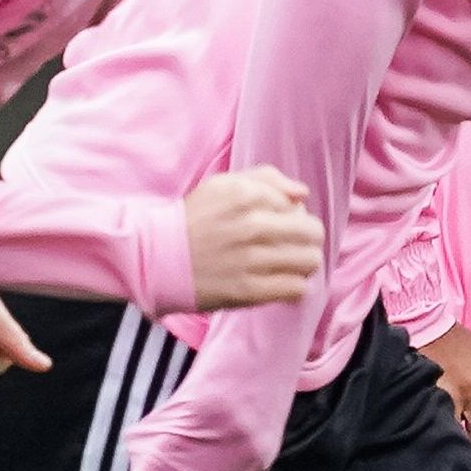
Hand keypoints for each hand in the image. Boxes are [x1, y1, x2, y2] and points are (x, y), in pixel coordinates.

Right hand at [182, 167, 319, 310]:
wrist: (156, 258)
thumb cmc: (194, 220)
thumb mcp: (222, 185)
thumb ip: (265, 179)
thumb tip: (302, 193)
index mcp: (247, 195)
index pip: (298, 205)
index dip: (292, 215)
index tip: (277, 224)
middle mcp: (252, 225)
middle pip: (314, 232)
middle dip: (308, 239)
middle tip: (292, 246)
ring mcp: (251, 260)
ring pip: (311, 261)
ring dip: (304, 264)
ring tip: (288, 265)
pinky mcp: (248, 291)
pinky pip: (296, 288)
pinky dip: (293, 286)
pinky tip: (280, 282)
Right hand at [416, 322, 470, 454]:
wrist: (410, 323)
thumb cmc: (449, 340)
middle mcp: (448, 403)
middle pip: (459, 449)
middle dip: (461, 452)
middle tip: (460, 445)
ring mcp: (422, 406)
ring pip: (435, 444)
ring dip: (440, 446)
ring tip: (441, 440)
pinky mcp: (402, 405)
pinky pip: (413, 432)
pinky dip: (419, 436)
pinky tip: (420, 432)